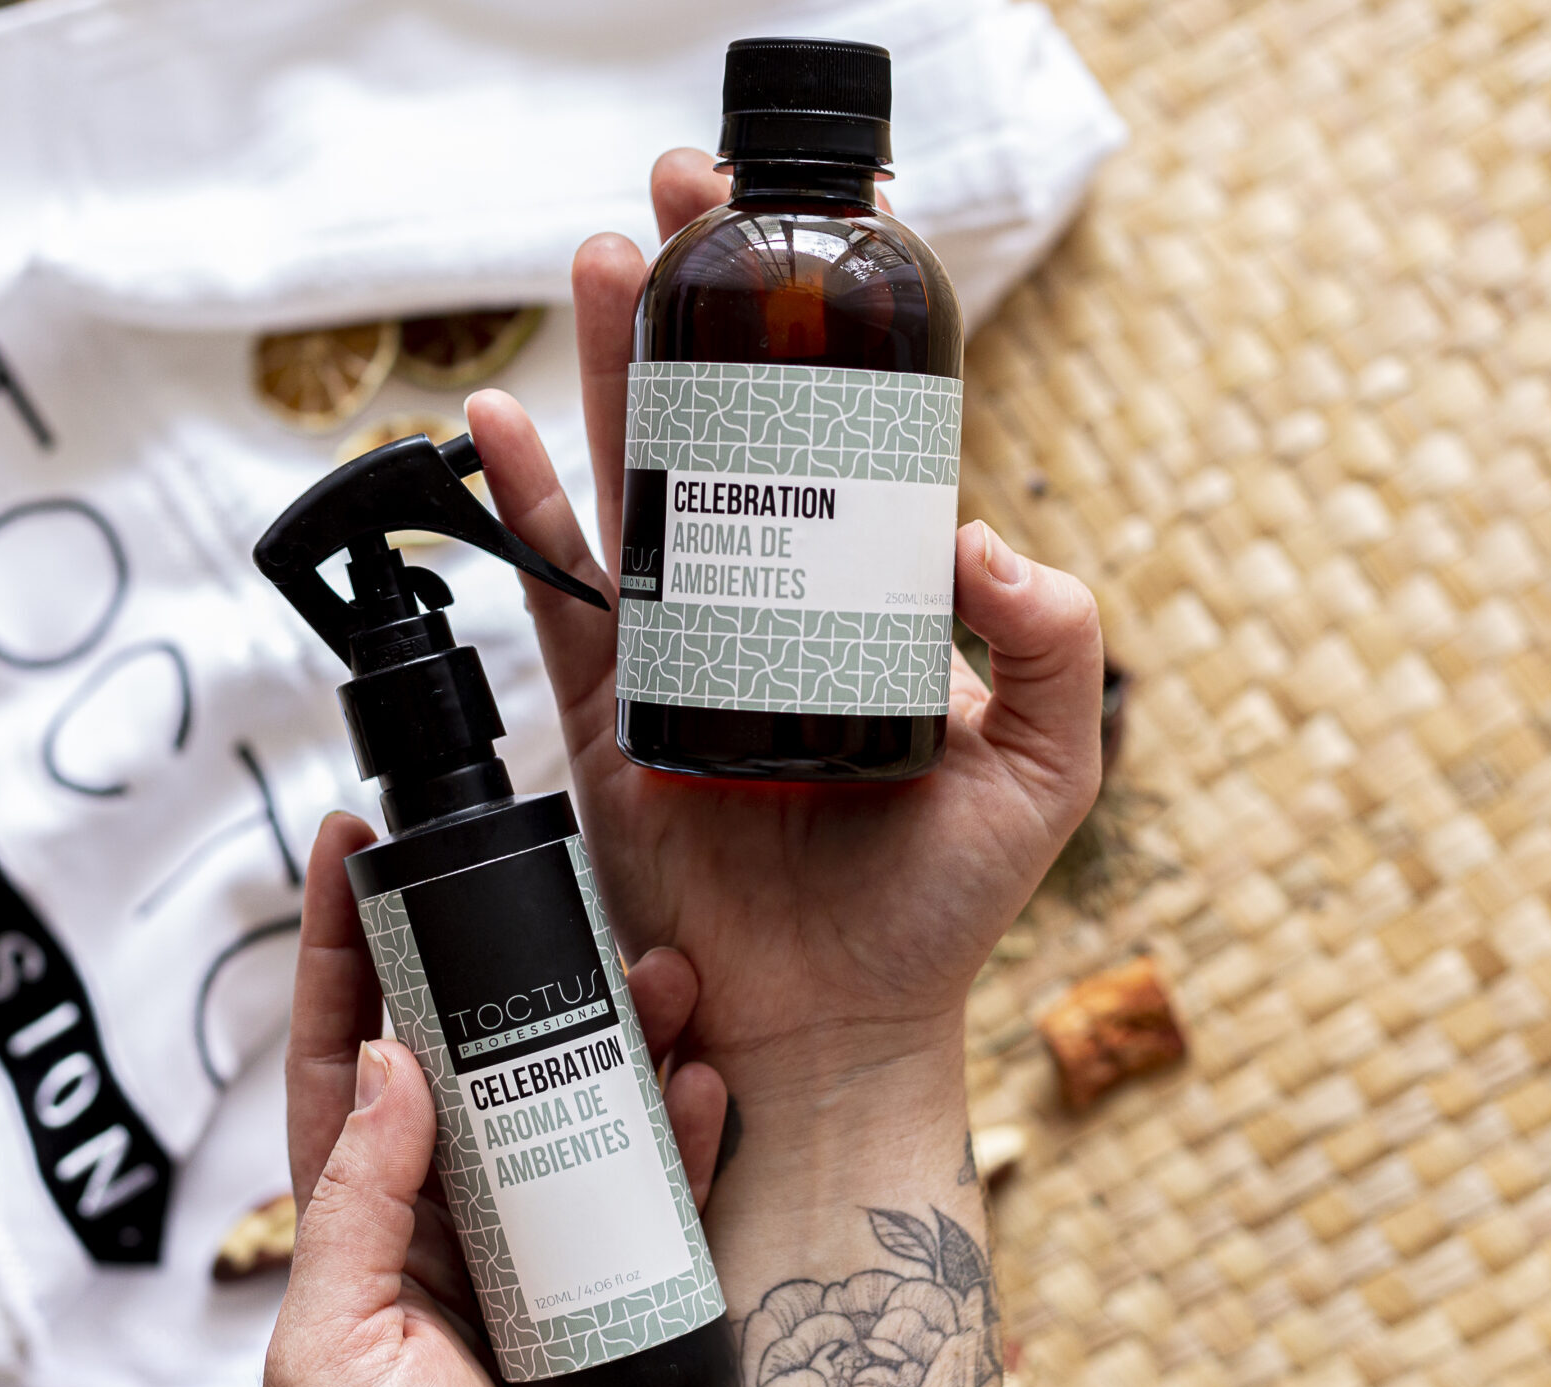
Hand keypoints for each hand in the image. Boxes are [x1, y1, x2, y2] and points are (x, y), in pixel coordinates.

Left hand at [260, 813, 729, 1386]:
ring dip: (623, 1031)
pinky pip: (663, 1192)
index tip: (350, 842)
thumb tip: (390, 1060)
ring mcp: (550, 1252)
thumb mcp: (333, 1359)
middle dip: (517, 966)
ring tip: (662, 978)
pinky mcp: (631, 1292)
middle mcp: (457, 1221)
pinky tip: (703, 1089)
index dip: (341, 948)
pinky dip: (688, 1132)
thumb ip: (354, 1207)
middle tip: (561, 896)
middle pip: (483, 1057)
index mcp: (361, 1226)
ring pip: (585, 1106)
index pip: (343, 1057)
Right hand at [465, 148, 1104, 1084]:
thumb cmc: (940, 904)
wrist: (831, 1018)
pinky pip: (562, 590)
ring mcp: (680, 651)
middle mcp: (765, 605)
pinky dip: (529, 504)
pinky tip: (499, 418)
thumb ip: (1051, 641)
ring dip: (607, 368)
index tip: (806, 236)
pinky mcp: (608, 710)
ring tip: (599, 261)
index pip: (837, 438)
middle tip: (683, 203)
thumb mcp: (1045, 766)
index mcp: (862, 601)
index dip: (817, 335)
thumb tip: (971, 529)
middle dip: (697, 310)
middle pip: (721, 429)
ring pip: (635, 482)